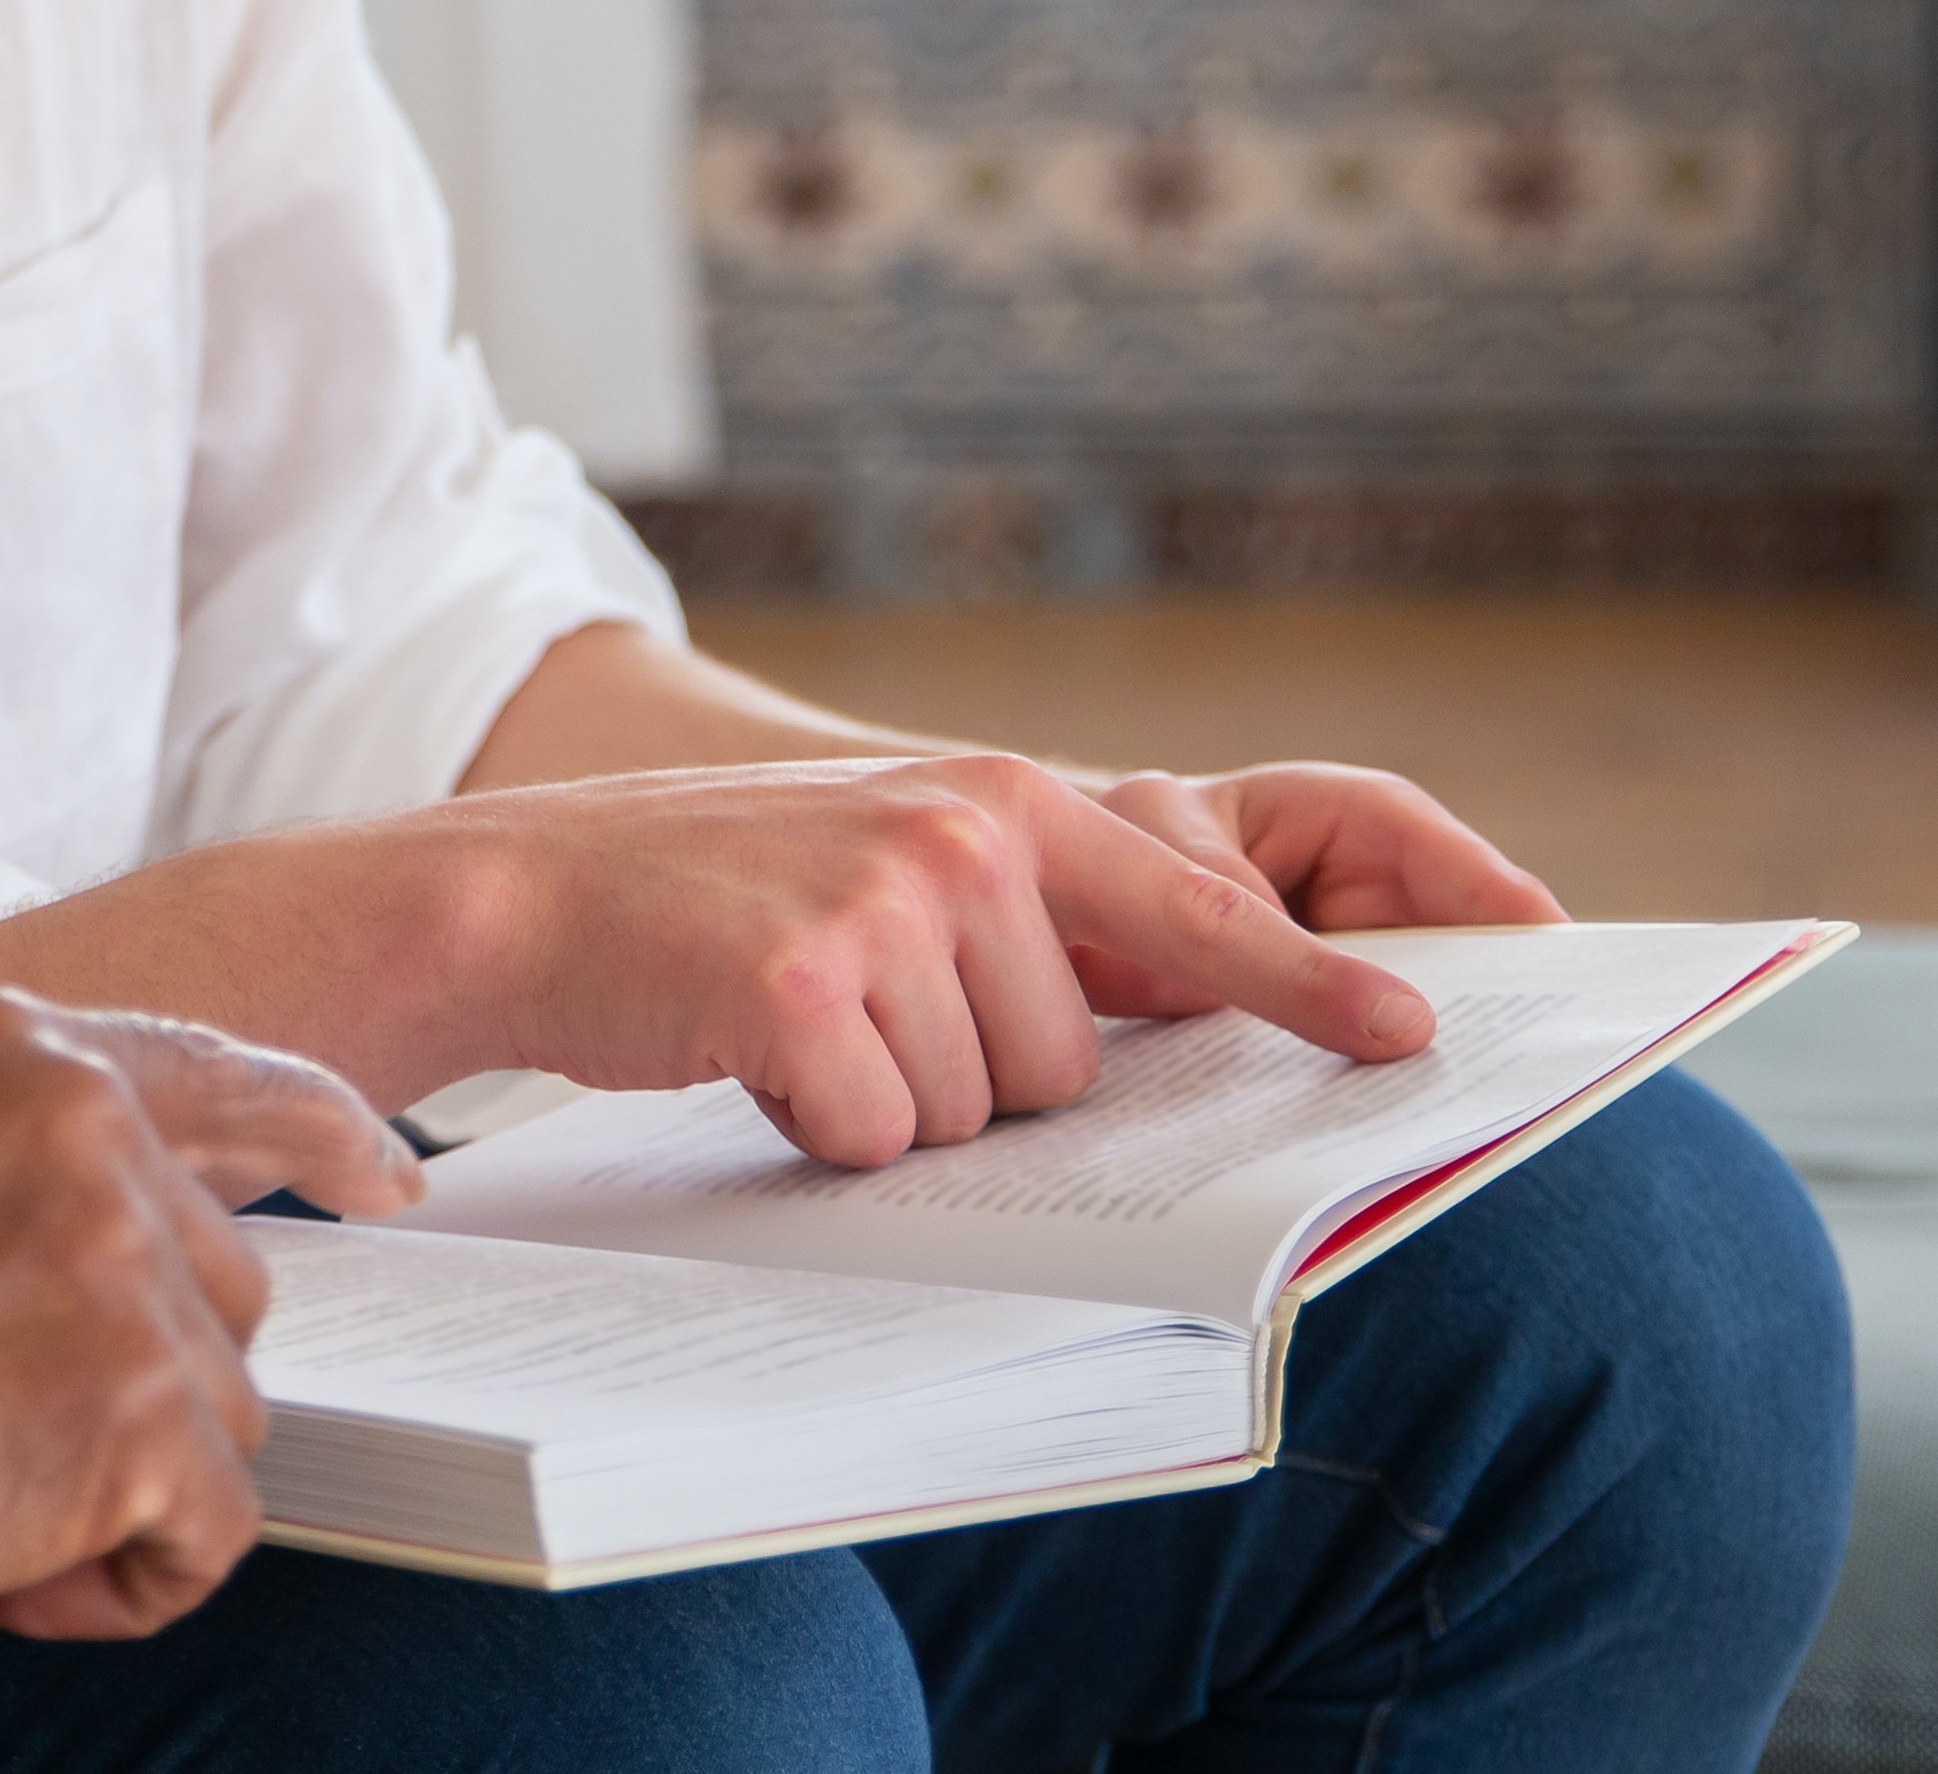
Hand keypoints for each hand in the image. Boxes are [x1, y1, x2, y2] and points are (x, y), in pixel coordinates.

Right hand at [0, 989, 423, 1639]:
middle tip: (1, 1449)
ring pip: (221, 1409)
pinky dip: (129, 1582)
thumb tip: (148, 1268)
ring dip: (120, 1487)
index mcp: (5, 1047)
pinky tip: (12, 1575)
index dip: (314, 1127)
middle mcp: (80, 1120)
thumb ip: (5, 1175)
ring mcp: (119, 1255)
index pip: (213, 1067)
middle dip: (145, 1384)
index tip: (384, 1176)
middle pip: (221, 1280)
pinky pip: (214, 1529)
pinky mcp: (141, 1400)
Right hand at [433, 755, 1468, 1167]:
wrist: (529, 892)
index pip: (1195, 911)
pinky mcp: (800, 988)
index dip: (1309, 983)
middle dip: (971, 1072)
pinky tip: (753, 1052)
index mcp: (1002, 800)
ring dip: (889, 1101)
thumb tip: (1171, 1008)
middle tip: (857, 1009)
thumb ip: (1030, 906)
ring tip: (797, 1019)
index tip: (1409, 1032)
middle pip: (1069, 1063)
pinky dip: (815, 1126)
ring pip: (976, 1112)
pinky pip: (875, 1136)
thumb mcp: (895, 856)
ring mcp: (884, 906)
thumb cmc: (721, 900)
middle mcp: (964, 836)